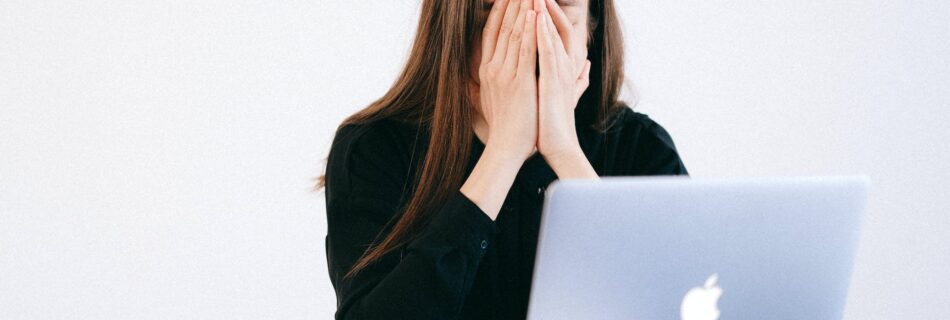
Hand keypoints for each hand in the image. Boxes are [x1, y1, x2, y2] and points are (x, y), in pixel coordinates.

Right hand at [477, 0, 539, 161]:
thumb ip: (492, 80)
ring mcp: (505, 75)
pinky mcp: (520, 83)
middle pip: (502, 28)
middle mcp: (493, 69)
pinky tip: (535, 15)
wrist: (505, 148)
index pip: (490, 33)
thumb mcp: (491, 98)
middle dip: (512, 4)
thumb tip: (488, 70)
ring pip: (515, 34)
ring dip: (523, 10)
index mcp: (486, 71)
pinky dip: (531, 31)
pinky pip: (526, 51)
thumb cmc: (505, 127)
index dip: (498, 12)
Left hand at [536, 0, 590, 161]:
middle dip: (546, 6)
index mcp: (564, 67)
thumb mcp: (565, 94)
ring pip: (552, 34)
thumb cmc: (556, 122)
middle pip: (557, 26)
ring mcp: (560, 72)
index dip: (550, 13)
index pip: (559, 31)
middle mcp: (565, 65)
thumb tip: (586, 65)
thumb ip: (578, 78)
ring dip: (544, 12)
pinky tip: (535, 18)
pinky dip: (542, 33)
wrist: (558, 146)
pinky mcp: (553, 81)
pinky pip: (547, 52)